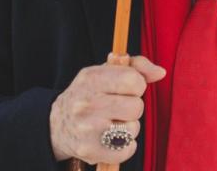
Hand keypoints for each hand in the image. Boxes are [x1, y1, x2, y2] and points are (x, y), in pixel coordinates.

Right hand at [49, 54, 165, 164]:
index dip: (137, 85)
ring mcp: (87, 129)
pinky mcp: (90, 151)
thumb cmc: (90, 94)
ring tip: (114, 124)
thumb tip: (160, 72)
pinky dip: (125, 147)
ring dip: (129, 128)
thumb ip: (136, 66)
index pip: (133, 80)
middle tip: (119, 108)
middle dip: (133, 108)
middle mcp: (86, 103)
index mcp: (91, 78)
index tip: (127, 89)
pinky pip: (127, 150)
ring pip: (133, 129)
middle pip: (136, 107)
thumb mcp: (106, 72)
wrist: (57, 125)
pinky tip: (113, 140)